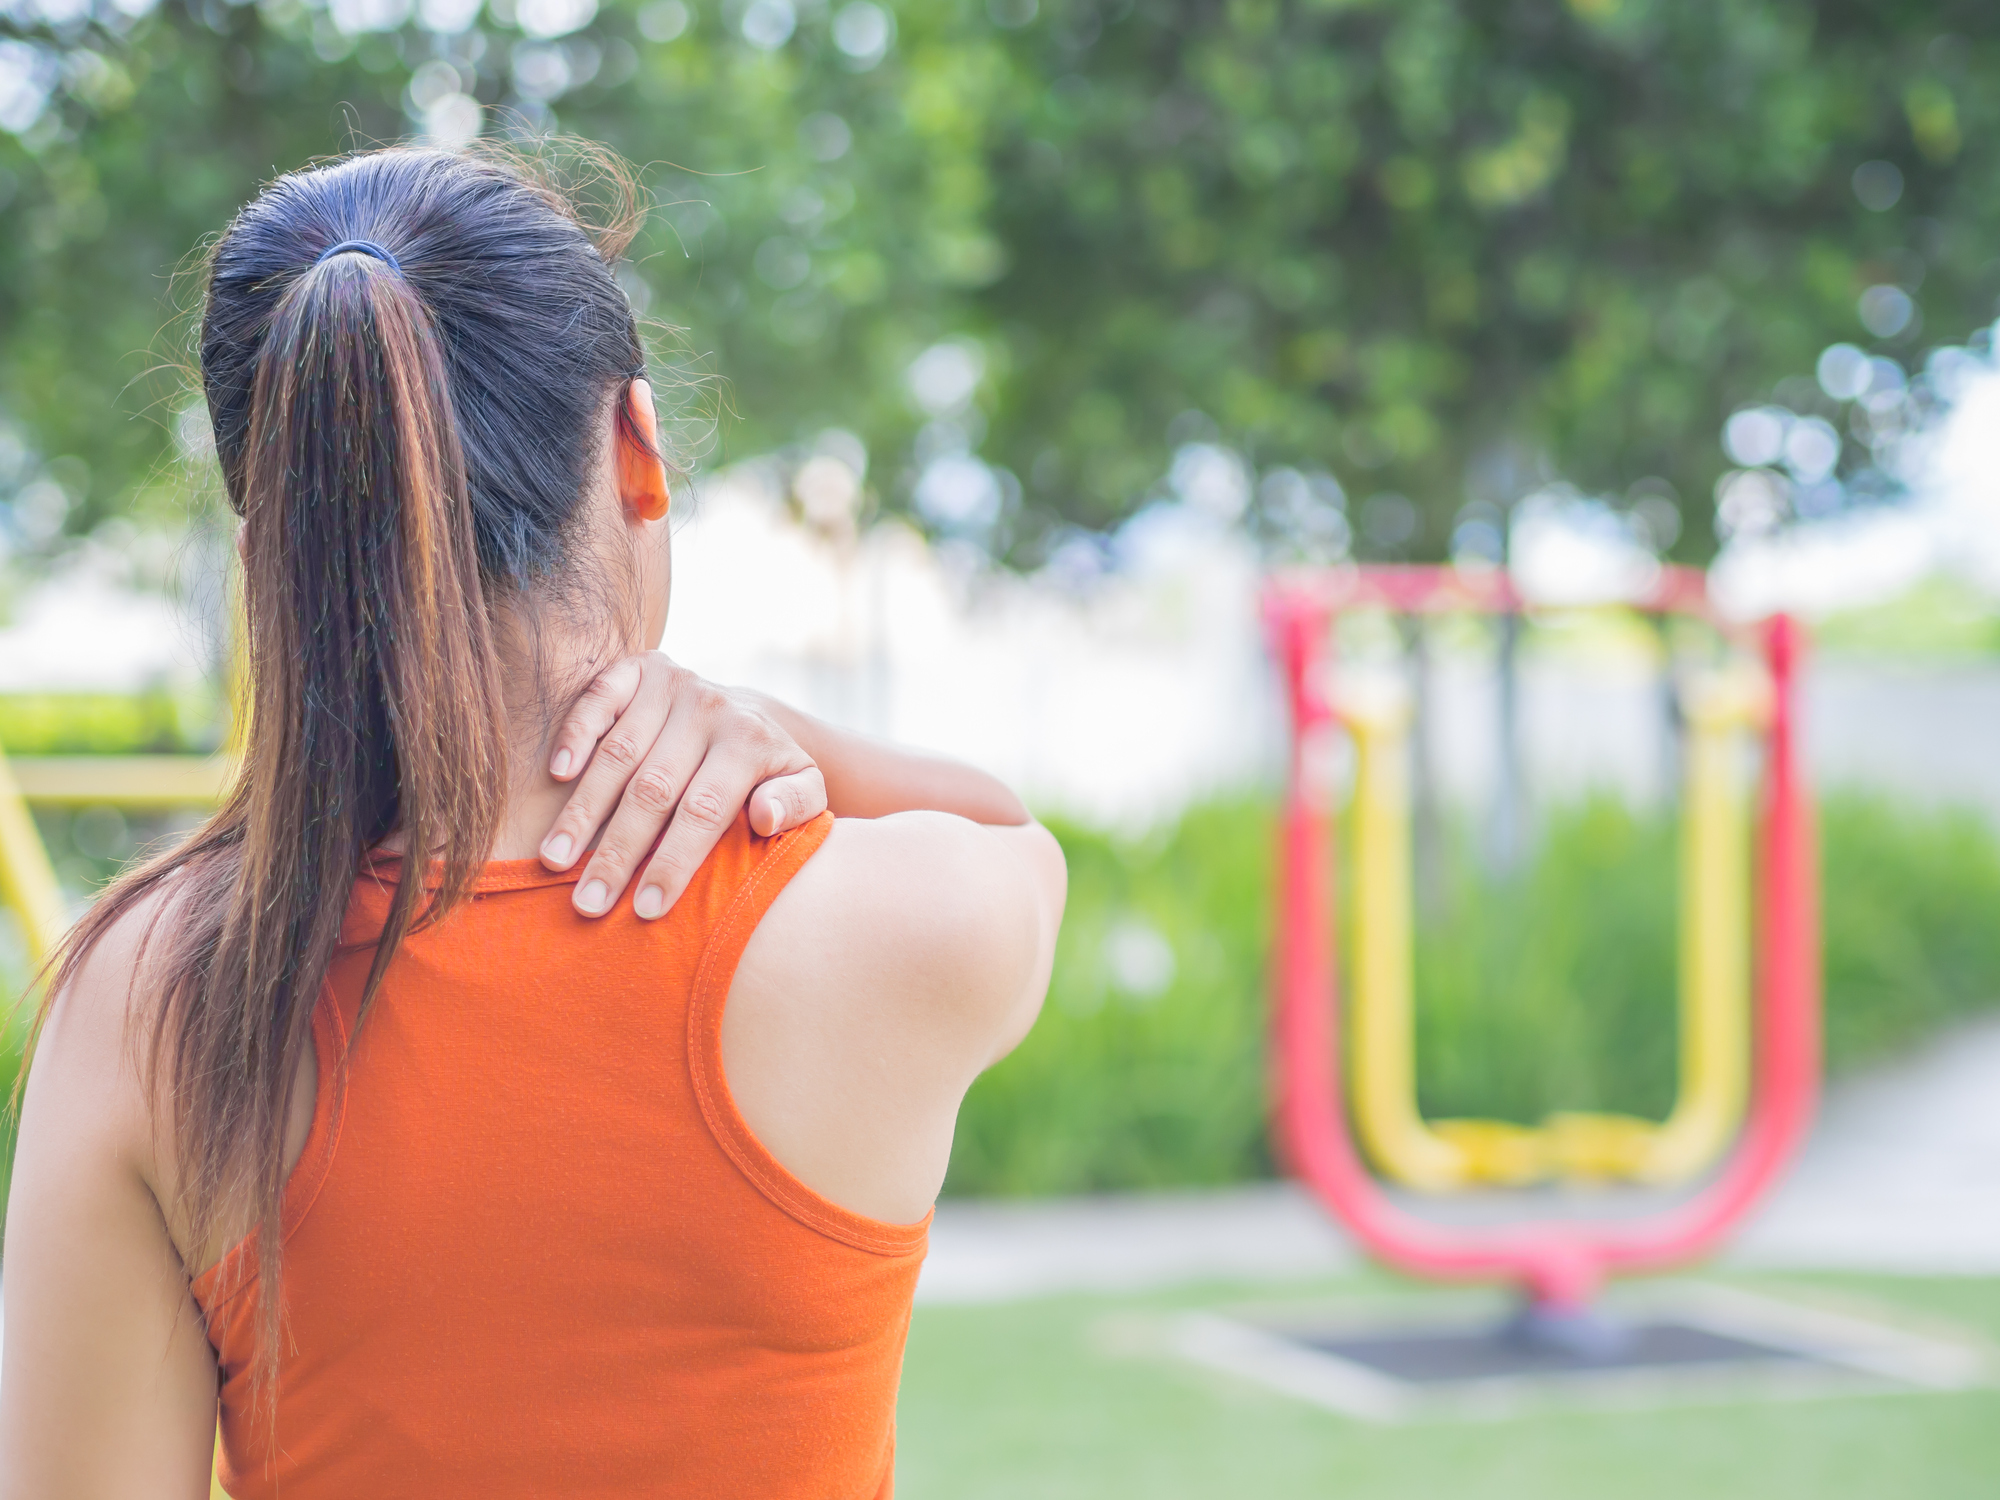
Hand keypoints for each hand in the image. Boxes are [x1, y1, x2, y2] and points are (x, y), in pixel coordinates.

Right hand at [538, 654, 826, 918]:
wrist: (748, 711)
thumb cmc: (768, 771)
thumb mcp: (804, 786)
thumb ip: (797, 803)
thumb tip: (766, 817)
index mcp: (749, 741)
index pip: (704, 811)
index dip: (673, 861)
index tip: (647, 910)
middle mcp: (709, 707)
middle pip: (654, 789)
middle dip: (617, 852)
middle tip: (588, 903)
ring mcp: (672, 684)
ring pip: (618, 753)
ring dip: (582, 810)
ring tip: (554, 861)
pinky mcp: (639, 669)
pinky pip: (599, 698)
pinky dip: (575, 734)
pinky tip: (557, 776)